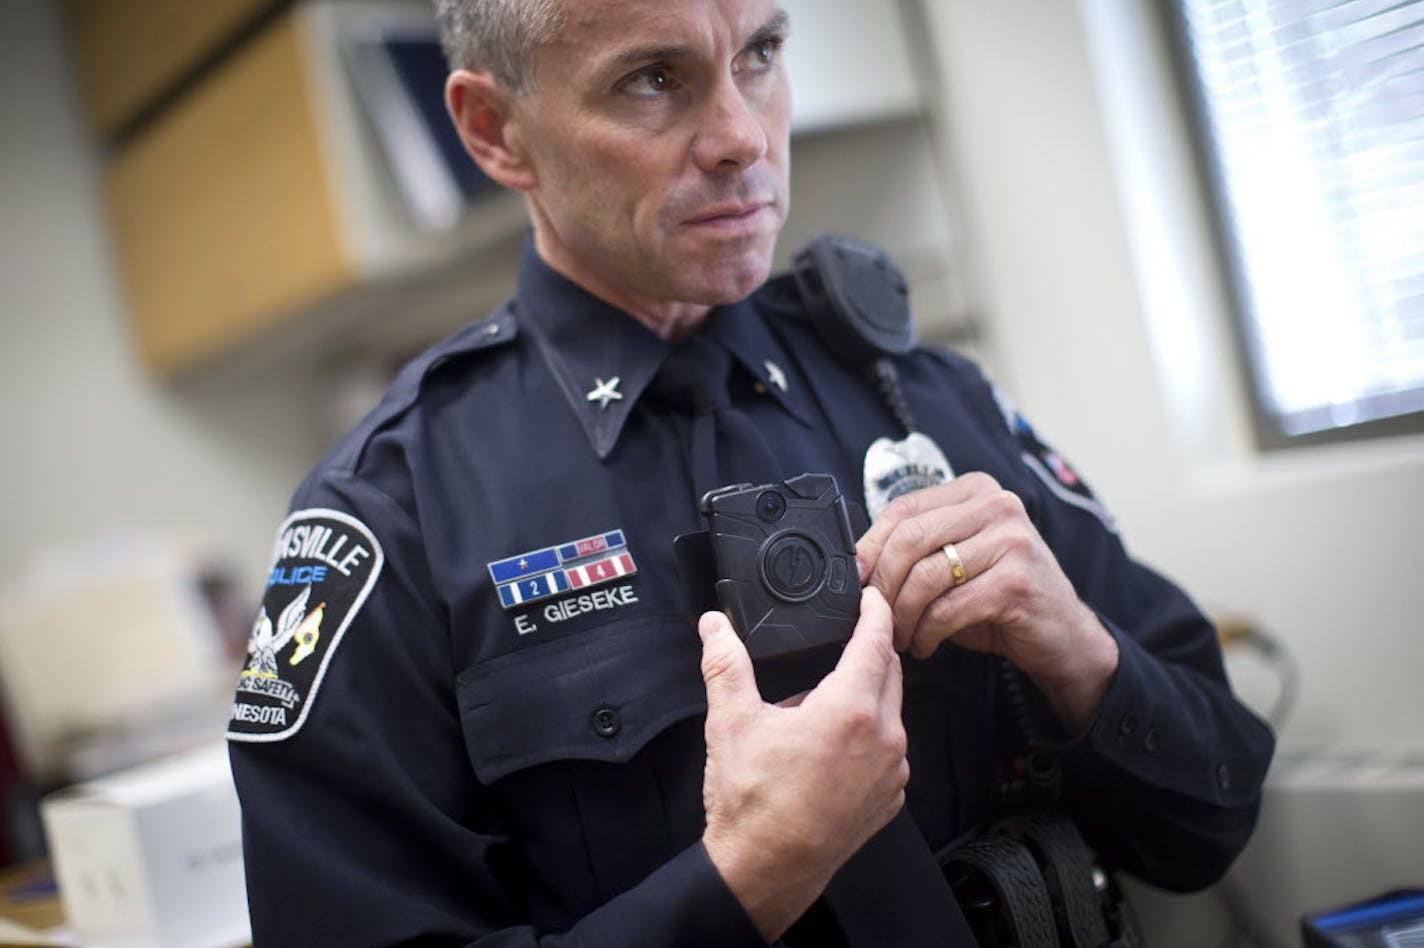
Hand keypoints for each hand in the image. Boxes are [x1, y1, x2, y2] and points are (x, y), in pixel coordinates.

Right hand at [700, 588, 907, 940]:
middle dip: (871, 650)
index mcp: (850, 710)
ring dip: (867, 696)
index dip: (875, 611)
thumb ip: (725, 663)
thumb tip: (716, 627)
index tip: (871, 597)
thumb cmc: (753, 804)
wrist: (766, 871)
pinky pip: (890, 751)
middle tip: (845, 639)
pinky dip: (870, 736)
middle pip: (890, 673)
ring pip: (892, 713)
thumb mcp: (731, 721)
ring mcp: (891, 772)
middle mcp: (884, 739)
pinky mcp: (890, 799)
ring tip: (820, 703)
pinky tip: (832, 746)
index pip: (876, 641)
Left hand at [856, 473, 1117, 729]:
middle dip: (883, 584)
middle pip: (909, 538)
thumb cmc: (1001, 596)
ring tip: (901, 636)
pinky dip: (926, 633)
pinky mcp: (1016, 583)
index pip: (902, 508)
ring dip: (902, 615)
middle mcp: (997, 505)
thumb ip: (917, 550)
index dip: (870, 547)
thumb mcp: (956, 561)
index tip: (856, 581)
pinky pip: (948, 609)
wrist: (1063, 635)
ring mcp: (1011, 541)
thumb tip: (857, 564)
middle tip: (875, 616)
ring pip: (926, 576)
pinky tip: (925, 645)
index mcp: (976, 490)